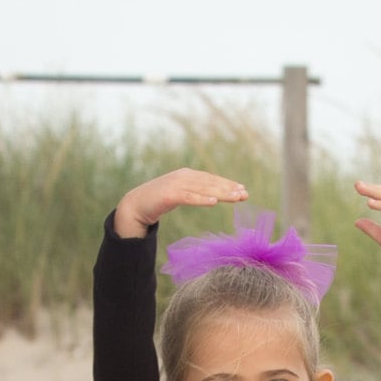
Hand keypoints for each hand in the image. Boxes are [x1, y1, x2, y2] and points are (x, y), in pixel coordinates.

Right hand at [114, 169, 247, 237]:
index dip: (227, 184)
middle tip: (245, 194)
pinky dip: (202, 199)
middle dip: (229, 188)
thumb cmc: (158, 202)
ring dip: (221, 193)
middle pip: (211, 183)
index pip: (211, 179)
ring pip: (204, 189)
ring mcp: (176, 184)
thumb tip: (212, 196)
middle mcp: (184, 177)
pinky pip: (189, 197)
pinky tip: (214, 202)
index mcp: (187, 175)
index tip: (243, 190)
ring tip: (236, 198)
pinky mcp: (169, 195)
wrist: (135, 205)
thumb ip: (193, 193)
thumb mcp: (179, 194)